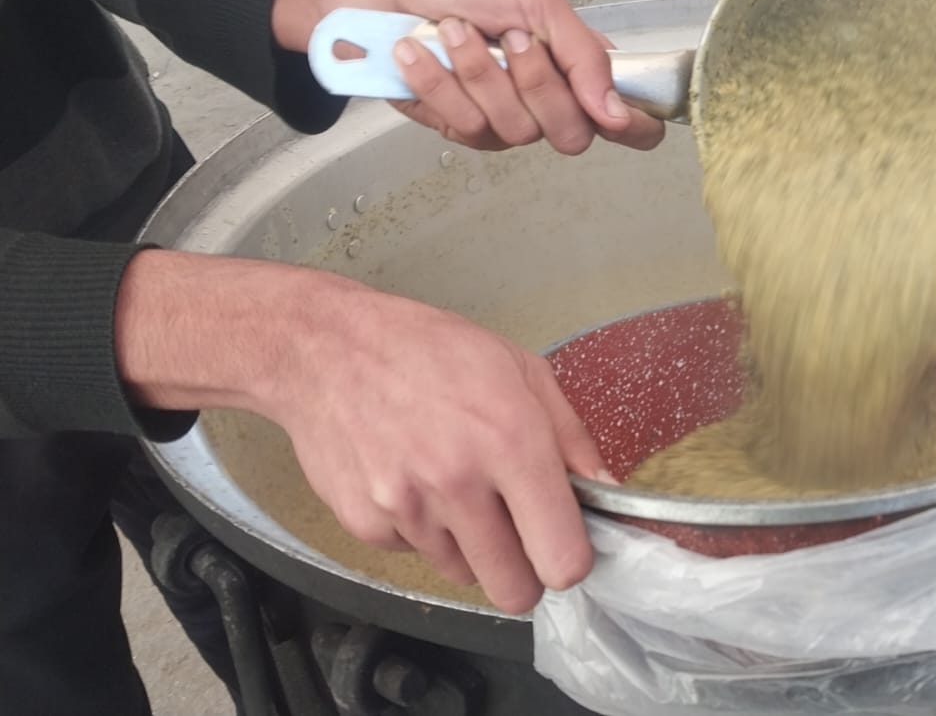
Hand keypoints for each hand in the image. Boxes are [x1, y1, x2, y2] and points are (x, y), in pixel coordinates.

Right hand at [115, 251, 611, 612]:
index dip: (571, 560)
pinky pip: (417, 554)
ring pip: (464, 574)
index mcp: (510, 441)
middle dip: (524, 572)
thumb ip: (572, 439)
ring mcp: (406, 510)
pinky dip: (424, 531)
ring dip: (471, 546)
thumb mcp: (522, 370)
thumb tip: (606, 493)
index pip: (562, 558)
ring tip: (456, 485)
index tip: (566, 543)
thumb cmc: (431, 350)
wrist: (325, 348)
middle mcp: (458, 483)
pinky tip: (414, 480)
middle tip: (519, 535)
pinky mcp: (365, 526)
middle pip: (514, 591)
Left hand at [272, 0, 662, 154]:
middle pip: (573, 134)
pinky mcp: (459, 130)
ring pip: (516, 130)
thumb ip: (581, 52)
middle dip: (538, 83)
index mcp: (579, 69)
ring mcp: (505, 122)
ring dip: (478, 72)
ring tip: (451, 30)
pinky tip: (418, 53)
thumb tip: (615, 113)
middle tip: (511, 38)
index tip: (618, 118)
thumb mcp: (534, 0)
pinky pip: (466, 126)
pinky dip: (439, 82)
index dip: (637, 128)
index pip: (632, 123)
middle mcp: (549, 104)